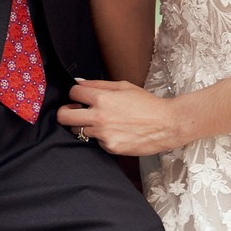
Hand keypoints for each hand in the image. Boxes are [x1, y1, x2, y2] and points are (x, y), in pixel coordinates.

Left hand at [59, 78, 181, 155]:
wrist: (167, 124)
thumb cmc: (147, 104)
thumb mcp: (123, 86)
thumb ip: (98, 84)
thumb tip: (79, 83)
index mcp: (102, 99)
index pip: (73, 93)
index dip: (75, 93)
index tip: (79, 97)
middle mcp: (99, 117)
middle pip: (64, 116)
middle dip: (66, 112)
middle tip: (75, 111)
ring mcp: (103, 135)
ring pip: (78, 131)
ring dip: (83, 125)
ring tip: (100, 121)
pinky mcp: (110, 147)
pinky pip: (95, 142)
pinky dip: (101, 137)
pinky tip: (115, 131)